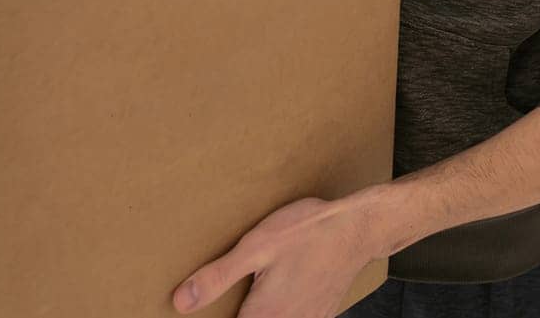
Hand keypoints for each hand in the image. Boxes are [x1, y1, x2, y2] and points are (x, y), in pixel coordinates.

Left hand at [173, 195, 386, 317]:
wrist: (358, 229)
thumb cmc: (307, 233)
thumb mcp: (254, 248)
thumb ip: (217, 278)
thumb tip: (181, 302)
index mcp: (265, 315)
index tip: (194, 313)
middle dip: (233, 314)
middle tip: (211, 301)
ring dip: (254, 312)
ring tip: (247, 294)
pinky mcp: (320, 314)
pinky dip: (277, 311)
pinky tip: (269, 292)